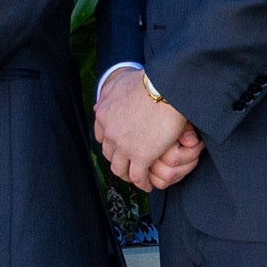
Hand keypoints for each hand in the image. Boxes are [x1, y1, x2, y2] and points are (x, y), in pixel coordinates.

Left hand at [95, 66, 197, 188]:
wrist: (166, 88)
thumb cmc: (149, 80)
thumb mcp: (120, 81)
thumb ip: (108, 91)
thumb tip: (100, 102)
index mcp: (103, 115)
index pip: (101, 136)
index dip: (111, 143)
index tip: (119, 147)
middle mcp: (109, 132)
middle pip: (110, 154)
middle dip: (118, 160)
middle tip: (128, 163)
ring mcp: (123, 147)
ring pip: (120, 169)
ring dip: (127, 175)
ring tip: (137, 178)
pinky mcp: (141, 157)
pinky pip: (138, 177)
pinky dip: (141, 183)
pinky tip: (147, 185)